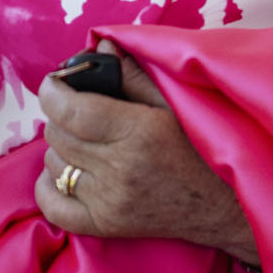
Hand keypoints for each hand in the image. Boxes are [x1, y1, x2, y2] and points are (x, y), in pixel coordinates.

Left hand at [34, 42, 258, 264]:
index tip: (54, 82)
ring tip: (82, 140)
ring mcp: (110, 202)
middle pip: (58, 135)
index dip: (53, 91)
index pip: (72, 110)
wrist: (224, 207)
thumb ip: (133, 75)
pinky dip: (49, 185)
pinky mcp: (106, 225)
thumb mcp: (173, 105)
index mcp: (138, 132)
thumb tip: (100, 47)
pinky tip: (66, 171)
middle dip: (60, 115)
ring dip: (61, 147)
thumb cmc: (201, 149)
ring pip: (54, 164)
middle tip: (76, 109)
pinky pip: (53, 206)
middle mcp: (120, 169)